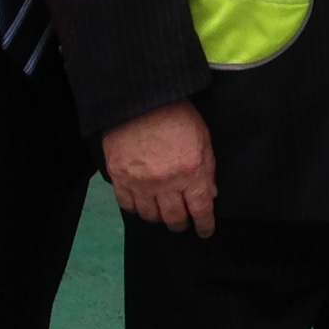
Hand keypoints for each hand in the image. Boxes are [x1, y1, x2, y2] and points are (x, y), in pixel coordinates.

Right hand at [103, 99, 218, 235]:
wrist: (140, 97)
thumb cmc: (177, 114)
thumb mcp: (203, 138)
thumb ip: (207, 169)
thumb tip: (210, 194)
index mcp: (191, 172)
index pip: (200, 210)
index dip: (204, 225)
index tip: (205, 231)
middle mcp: (166, 183)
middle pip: (174, 218)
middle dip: (181, 224)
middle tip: (183, 222)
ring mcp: (140, 182)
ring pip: (150, 216)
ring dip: (159, 217)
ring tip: (162, 212)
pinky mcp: (119, 177)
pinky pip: (128, 205)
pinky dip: (136, 208)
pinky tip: (142, 203)